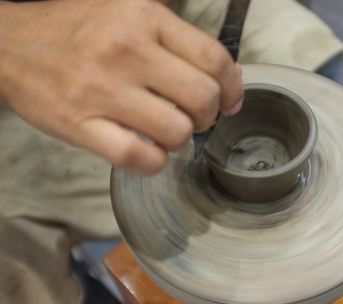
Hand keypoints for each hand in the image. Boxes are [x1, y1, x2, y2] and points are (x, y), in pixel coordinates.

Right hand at [0, 0, 242, 174]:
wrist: (9, 44)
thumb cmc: (76, 30)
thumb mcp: (127, 10)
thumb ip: (175, 36)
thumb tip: (223, 74)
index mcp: (143, 18)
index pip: (213, 58)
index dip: (233, 87)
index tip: (230, 101)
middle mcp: (126, 51)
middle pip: (203, 98)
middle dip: (209, 116)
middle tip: (196, 117)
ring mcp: (101, 90)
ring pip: (176, 132)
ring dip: (181, 140)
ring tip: (167, 132)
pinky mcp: (79, 125)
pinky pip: (138, 158)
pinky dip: (154, 163)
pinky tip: (149, 152)